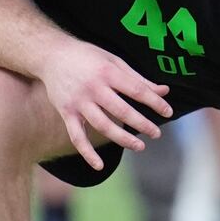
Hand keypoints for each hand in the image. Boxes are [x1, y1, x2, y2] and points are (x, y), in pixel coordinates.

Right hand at [40, 42, 171, 169]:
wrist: (51, 54)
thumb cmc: (88, 57)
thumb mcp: (114, 61)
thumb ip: (138, 78)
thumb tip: (165, 91)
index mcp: (107, 72)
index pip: (137, 90)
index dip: (155, 102)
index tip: (168, 112)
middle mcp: (93, 88)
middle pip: (122, 111)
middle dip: (142, 124)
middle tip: (156, 133)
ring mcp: (78, 102)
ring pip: (103, 126)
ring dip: (123, 139)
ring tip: (140, 147)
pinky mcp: (66, 113)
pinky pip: (76, 136)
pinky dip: (87, 153)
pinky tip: (99, 166)